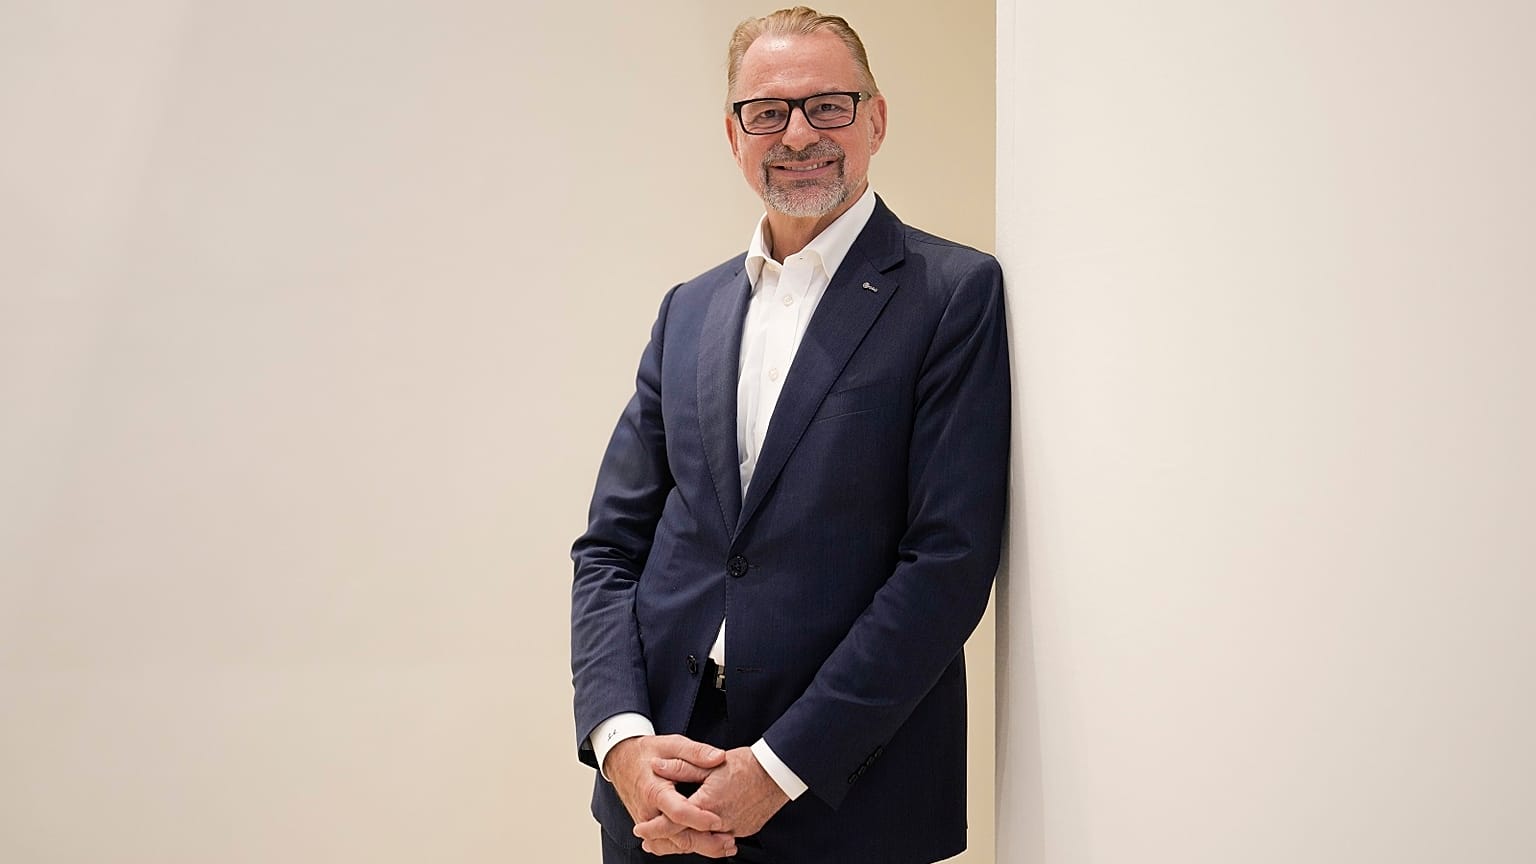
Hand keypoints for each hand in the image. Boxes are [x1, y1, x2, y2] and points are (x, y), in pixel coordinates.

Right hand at [604, 735, 736, 857]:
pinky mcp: (649, 828)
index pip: (677, 811)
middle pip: (676, 836)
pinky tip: (706, 846)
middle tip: (729, 842)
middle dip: (704, 842)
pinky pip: (666, 844)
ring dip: (698, 848)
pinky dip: (686, 847)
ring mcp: (647, 822)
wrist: (621, 760)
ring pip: (673, 845)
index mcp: (654, 790)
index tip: (719, 821)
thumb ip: (696, 752)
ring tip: (724, 846)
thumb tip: (719, 757)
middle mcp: (648, 812)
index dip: (698, 818)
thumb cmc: (648, 751)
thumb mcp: (672, 744)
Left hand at [637, 746, 789, 844]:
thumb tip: (656, 766)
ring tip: (672, 838)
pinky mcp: (745, 830)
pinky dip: (708, 837)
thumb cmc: (745, 764)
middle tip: (650, 842)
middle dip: (667, 841)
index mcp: (707, 803)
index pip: (674, 822)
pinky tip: (702, 832)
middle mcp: (720, 821)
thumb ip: (681, 767)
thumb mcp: (709, 762)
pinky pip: (721, 838)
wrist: (778, 771)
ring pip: (705, 842)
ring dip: (687, 840)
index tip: (640, 830)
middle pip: (688, 839)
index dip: (654, 828)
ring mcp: (734, 828)